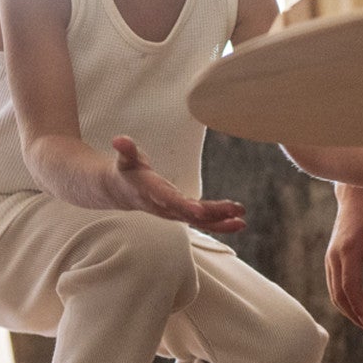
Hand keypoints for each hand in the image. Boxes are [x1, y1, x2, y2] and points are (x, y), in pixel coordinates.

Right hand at [107, 136, 244, 233]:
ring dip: (221, 220)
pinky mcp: (181, 213)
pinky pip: (201, 222)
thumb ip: (126, 150)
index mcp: (150, 192)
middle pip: (190, 212)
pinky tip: (238, 222)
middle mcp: (163, 206)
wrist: (120, 193)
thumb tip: (119, 139)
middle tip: (235, 210)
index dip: (184, 206)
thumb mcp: (124, 159)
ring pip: (198, 220)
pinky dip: (220, 223)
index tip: (200, 210)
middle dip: (213, 213)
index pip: (168, 200)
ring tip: (242, 219)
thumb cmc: (126, 171)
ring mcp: (173, 213)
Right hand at [324, 187, 362, 334]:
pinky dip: (343, 299)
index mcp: (349, 249)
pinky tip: (356, 306)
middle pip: (339, 294)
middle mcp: (335, 255)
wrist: (355, 195)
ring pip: (334, 291)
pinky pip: (334, 284)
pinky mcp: (332, 257)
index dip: (359, 309)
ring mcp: (330, 256)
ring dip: (348, 309)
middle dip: (353, 315)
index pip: (350, 287)